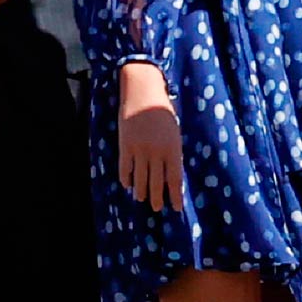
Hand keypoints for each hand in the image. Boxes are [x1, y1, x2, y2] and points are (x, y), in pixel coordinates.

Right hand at [118, 61, 182, 211]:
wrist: (143, 92)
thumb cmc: (163, 111)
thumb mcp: (174, 131)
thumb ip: (173, 152)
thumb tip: (172, 174)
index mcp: (173, 148)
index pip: (175, 179)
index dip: (175, 196)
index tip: (176, 208)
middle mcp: (156, 152)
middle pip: (157, 183)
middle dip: (157, 198)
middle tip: (157, 208)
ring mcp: (140, 150)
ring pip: (141, 179)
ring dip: (142, 191)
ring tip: (142, 199)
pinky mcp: (125, 145)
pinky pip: (126, 168)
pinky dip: (127, 178)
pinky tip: (128, 185)